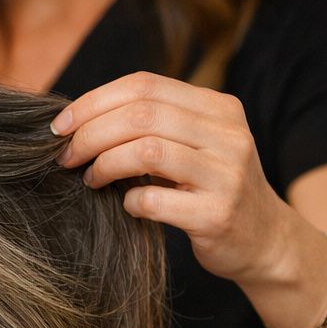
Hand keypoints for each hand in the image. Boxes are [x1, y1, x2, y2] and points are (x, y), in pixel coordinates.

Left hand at [51, 71, 291, 285]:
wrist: (265, 241)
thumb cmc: (213, 190)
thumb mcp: (196, 146)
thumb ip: (155, 126)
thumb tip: (82, 120)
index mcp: (218, 108)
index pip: (145, 86)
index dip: (94, 102)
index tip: (61, 125)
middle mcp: (227, 134)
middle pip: (141, 115)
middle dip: (91, 133)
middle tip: (67, 155)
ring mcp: (226, 174)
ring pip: (147, 151)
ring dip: (105, 165)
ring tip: (92, 178)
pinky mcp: (217, 215)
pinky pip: (155, 200)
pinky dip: (130, 202)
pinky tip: (127, 206)